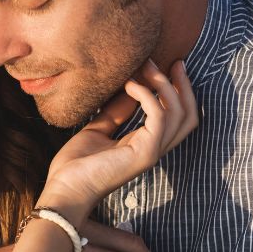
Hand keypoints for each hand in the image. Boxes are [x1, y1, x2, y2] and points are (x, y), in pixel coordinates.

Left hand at [41, 60, 197, 222]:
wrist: (63, 190)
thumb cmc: (75, 165)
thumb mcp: (98, 129)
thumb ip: (116, 111)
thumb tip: (130, 87)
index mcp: (145, 145)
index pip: (177, 119)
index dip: (178, 92)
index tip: (168, 67)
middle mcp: (154, 149)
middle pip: (189, 116)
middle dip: (184, 86)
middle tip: (174, 61)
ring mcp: (152, 153)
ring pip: (179, 114)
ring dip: (165, 85)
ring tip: (146, 66)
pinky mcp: (144, 154)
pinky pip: (159, 117)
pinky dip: (147, 95)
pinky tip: (129, 84)